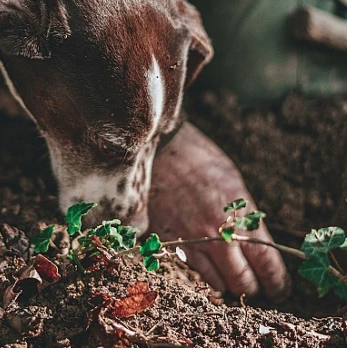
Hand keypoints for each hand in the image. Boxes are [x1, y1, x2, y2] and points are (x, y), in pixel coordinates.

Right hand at [150, 122, 287, 297]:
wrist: (161, 149)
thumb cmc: (200, 160)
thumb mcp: (234, 183)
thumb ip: (246, 217)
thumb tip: (256, 245)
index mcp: (241, 216)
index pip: (267, 265)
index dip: (276, 282)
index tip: (278, 288)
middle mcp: (219, 234)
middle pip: (244, 282)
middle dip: (253, 286)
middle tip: (255, 284)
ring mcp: (193, 241)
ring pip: (218, 284)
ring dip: (227, 283)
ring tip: (229, 274)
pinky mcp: (170, 242)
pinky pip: (192, 272)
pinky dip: (203, 273)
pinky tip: (207, 263)